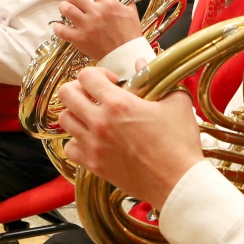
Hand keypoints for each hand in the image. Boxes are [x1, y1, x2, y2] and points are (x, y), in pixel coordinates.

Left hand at [53, 0, 144, 60]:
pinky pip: (61, 29)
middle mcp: (96, 12)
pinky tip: (64, 27)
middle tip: (75, 1)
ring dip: (65, 8)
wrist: (126, 54)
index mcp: (109, 3)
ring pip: (65, 8)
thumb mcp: (129, 9)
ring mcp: (87, 26)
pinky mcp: (80, 39)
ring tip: (69, 12)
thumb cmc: (129, 32)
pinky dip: (59, 27)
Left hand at [58, 67, 202, 208]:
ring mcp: (94, 145)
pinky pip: (69, 147)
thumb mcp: (176, 102)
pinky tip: (93, 139)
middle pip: (66, 94)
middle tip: (96, 95)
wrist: (178, 181)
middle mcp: (99, 123)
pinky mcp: (94, 165)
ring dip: (77, 113)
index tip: (112, 81)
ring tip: (94, 116)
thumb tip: (141, 63)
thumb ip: (157, 79)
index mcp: (119, 104)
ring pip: (64, 119)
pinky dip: (77, 140)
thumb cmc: (180, 142)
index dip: (98, 73)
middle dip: (80, 88)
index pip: (86, 75)